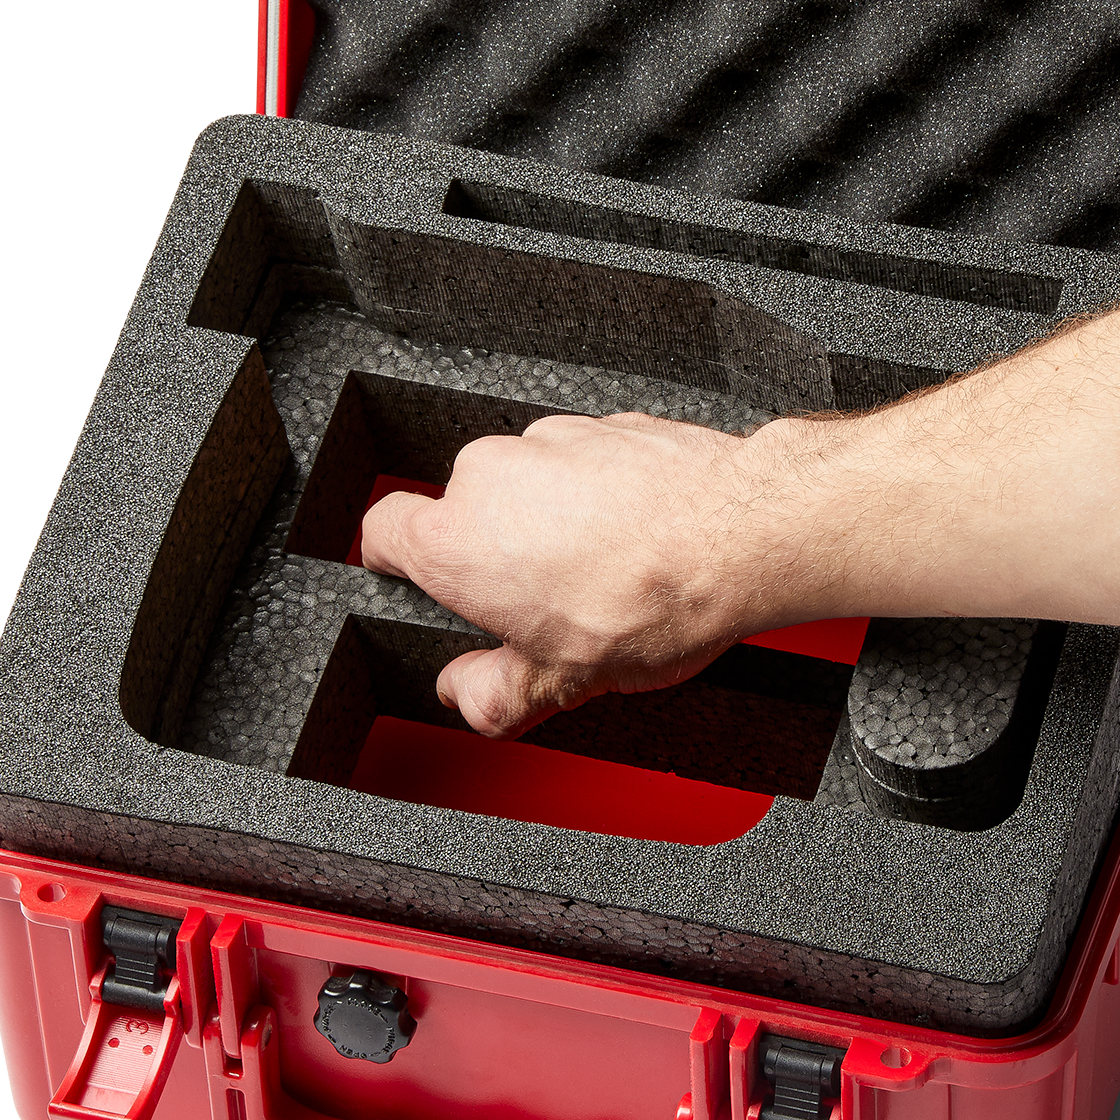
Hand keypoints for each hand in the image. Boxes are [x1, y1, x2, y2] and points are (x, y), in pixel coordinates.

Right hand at [359, 412, 802, 737]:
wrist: (741, 533)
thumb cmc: (653, 598)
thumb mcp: (563, 679)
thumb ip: (495, 693)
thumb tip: (468, 696)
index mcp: (456, 542)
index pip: (378, 533)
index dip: (393, 563)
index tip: (420, 584)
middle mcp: (490, 476)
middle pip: (462, 513)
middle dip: (496, 556)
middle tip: (543, 606)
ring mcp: (546, 441)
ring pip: (527, 486)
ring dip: (551, 523)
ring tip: (604, 574)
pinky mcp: (602, 422)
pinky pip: (581, 462)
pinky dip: (599, 494)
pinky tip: (636, 537)